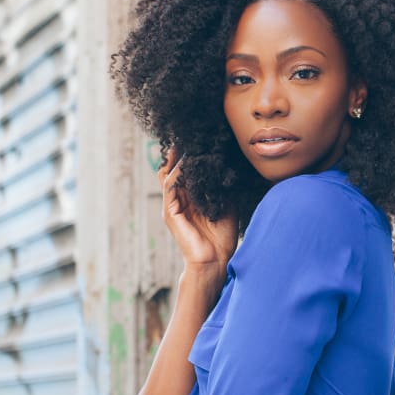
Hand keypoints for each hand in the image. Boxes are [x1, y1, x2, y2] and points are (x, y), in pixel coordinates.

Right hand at [159, 149, 237, 272]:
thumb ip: (221, 187)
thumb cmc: (222, 237)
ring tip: (183, 142)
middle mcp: (178, 201)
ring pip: (169, 175)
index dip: (189, 156)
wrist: (216, 261)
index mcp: (190, 199)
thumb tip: (226, 166)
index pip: (185, 172)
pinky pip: (171, 187)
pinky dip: (177, 173)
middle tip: (185, 134)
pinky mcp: (171, 213)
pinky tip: (186, 162)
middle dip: (178, 152)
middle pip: (173, 170)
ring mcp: (172, 207)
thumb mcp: (226, 205)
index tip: (198, 139)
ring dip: (176, 159)